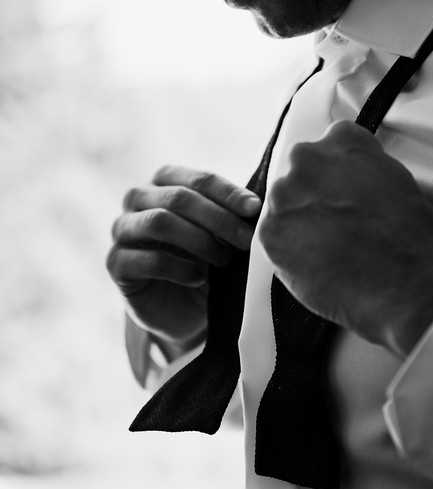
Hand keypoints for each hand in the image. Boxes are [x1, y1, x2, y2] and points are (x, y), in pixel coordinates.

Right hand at [106, 165, 261, 348]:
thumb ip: (232, 215)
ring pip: (159, 222)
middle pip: (178, 198)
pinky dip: (180, 268)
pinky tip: (199, 279)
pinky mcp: (116, 264)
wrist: (183, 309)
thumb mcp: (223, 235)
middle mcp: (138, 199)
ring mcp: (122, 230)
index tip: (255, 209)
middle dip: (218, 219)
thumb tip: (260, 204)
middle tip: (246, 241)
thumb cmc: (207, 261)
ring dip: (199, 241)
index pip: (198, 179)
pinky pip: (146, 260)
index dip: (228, 193)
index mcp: (165, 181)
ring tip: (223, 260)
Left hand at [259, 123, 432, 355]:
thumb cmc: (411, 237)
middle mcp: (309, 158)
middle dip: (313, 197)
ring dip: (299, 224)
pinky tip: (318, 263)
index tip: (343, 194)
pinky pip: (273, 238)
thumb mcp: (398, 179)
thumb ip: (364, 168)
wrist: (404, 282)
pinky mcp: (270, 230)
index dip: (336, 175)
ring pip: (283, 206)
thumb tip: (351, 178)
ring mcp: (285, 193)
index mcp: (343, 140)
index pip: (328, 147)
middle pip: (300, 174)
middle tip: (336, 226)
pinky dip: (289, 252)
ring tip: (330, 249)